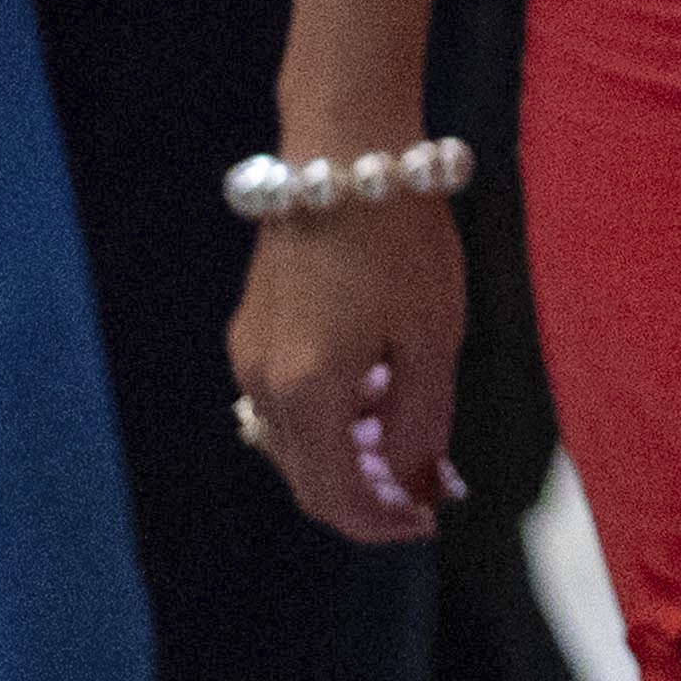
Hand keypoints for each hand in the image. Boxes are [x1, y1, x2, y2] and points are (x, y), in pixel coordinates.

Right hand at [228, 198, 466, 546]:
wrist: (346, 157)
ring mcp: (248, 354)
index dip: (382, 523)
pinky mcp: (251, 327)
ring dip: (350, 455)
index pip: (335, 496)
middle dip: (369, 493)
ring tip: (411, 436)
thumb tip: (419, 486)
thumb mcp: (432, 336)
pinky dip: (330, 416)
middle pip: (308, 477)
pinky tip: (378, 391)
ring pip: (294, 441)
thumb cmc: (400, 239)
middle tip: (428, 486)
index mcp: (306, 392)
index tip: (428, 521)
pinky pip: (286, 400)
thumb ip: (422, 423)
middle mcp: (261, 382)